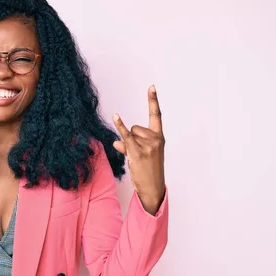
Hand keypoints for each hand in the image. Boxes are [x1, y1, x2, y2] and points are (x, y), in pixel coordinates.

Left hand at [113, 85, 165, 214]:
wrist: (153, 188)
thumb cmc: (148, 171)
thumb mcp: (142, 154)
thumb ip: (129, 144)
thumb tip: (116, 142)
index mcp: (160, 137)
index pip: (156, 115)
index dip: (153, 100)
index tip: (151, 86)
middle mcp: (156, 139)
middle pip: (135, 127)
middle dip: (132, 138)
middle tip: (138, 154)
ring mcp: (148, 145)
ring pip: (130, 134)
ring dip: (128, 145)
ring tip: (136, 159)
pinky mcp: (138, 152)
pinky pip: (126, 136)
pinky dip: (120, 126)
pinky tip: (115, 116)